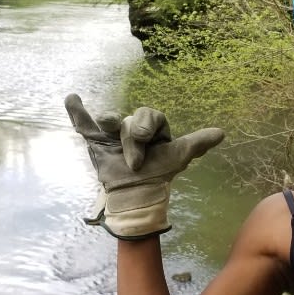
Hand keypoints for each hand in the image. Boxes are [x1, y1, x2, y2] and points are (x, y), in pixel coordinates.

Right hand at [65, 94, 224, 240]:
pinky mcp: (96, 142)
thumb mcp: (178, 157)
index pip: (150, 116)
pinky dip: (76, 111)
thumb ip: (197, 144)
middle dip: (133, 140)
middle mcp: (131, 127)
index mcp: (151, 127)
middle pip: (130, 121)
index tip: (146, 144)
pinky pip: (84, 124)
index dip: (147, 127)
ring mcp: (112, 134)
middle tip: (135, 162)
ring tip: (108, 126)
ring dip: (109, 122)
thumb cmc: (158, 175)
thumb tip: (222, 133)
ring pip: (110, 119)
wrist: (137, 196)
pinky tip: (72, 98)